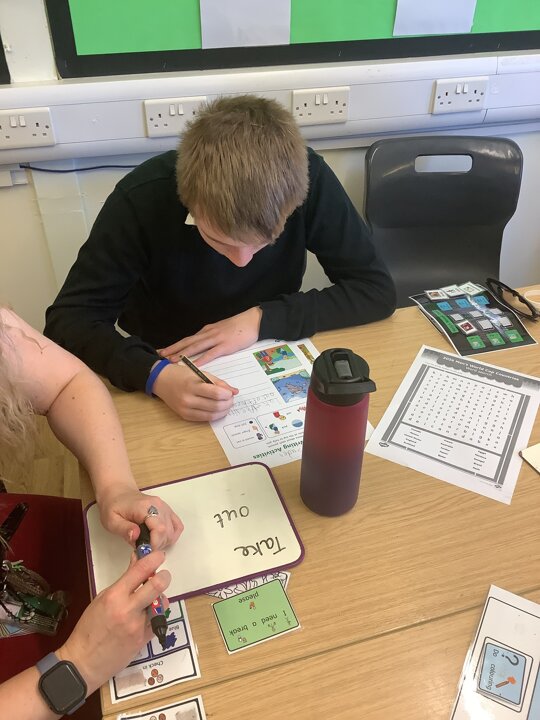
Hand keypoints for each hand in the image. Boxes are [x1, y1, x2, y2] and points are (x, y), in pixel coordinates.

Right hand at [57, 551, 169, 694]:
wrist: (84, 663)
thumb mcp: (102, 599)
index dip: (153, 559)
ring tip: (151, 600)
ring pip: (161, 604)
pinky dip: (156, 615)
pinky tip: (147, 615)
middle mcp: (128, 609)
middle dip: (164, 577)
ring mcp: (138, 626)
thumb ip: (123, 581)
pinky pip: (158, 621)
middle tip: (163, 576)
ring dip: (160, 598)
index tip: (159, 555)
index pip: (140, 571)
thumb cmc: (89, 628)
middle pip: (157, 585)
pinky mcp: (145, 639)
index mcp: (115, 596)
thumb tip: (137, 560)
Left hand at [97, 486, 183, 548]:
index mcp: (144, 507)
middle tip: (143, 548)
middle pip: (168, 532)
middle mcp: (158, 506)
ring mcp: (164, 508)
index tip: (144, 551)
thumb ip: (124, 529)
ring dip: (163, 542)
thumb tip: (136, 536)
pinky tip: (159, 539)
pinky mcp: (167, 511)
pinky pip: (177, 526)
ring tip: (148, 543)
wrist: (118, 493)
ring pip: (173, 531)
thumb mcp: (111, 520)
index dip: (154, 544)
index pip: (160, 529)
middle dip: (157, 545)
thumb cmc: (114, 507)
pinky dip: (171, 536)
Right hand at [152, 362, 237, 421]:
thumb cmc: (183, 375)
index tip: (230, 393)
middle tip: (231, 399)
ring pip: (211, 415)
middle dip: (227, 404)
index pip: (215, 393)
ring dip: (223, 411)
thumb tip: (234, 391)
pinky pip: (204, 419)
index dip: (227, 394)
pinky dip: (214, 415)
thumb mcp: (201, 373)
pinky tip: (217, 410)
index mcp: (192, 385)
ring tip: (226, 405)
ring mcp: (185, 410)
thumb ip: (218, 382)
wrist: (162, 381)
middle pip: (215, 406)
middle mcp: (188, 399)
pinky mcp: (184, 416)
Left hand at [158, 307, 261, 365]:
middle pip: (187, 342)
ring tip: (171, 360)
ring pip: (196, 347)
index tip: (162, 350)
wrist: (254, 320)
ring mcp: (216, 339)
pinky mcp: (226, 345)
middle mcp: (208, 334)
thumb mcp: (221, 331)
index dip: (174, 345)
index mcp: (206, 331)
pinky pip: (211, 353)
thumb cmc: (239, 327)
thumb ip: (211, 338)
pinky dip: (202, 359)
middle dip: (173, 349)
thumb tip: (201, 348)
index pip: (187, 339)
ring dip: (183, 353)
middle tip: (160, 355)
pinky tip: (195, 364)